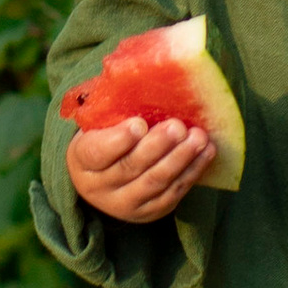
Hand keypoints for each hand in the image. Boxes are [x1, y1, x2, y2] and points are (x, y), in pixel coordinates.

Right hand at [67, 113, 216, 224]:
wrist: (104, 177)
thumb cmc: (104, 136)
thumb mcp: (98, 123)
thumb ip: (114, 108)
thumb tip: (143, 76)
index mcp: (82, 159)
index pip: (97, 152)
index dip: (119, 140)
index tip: (139, 124)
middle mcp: (99, 187)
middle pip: (130, 168)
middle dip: (157, 147)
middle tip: (178, 127)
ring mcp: (125, 203)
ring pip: (155, 183)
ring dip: (180, 159)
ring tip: (199, 138)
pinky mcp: (149, 211)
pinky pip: (173, 193)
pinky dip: (192, 172)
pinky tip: (206, 153)